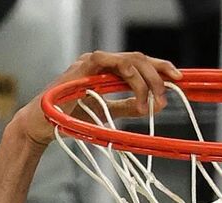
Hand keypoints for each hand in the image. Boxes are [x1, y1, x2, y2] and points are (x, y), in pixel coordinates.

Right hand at [13, 51, 182, 146]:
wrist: (42, 125)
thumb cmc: (70, 118)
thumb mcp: (106, 113)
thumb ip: (126, 106)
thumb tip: (151, 106)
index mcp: (107, 70)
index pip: (140, 63)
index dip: (161, 68)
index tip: (179, 80)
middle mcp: (101, 62)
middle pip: (139, 58)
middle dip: (158, 76)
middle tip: (165, 98)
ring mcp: (91, 62)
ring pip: (129, 59)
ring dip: (146, 80)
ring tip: (152, 102)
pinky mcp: (82, 67)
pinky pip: (110, 62)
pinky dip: (128, 77)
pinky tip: (137, 94)